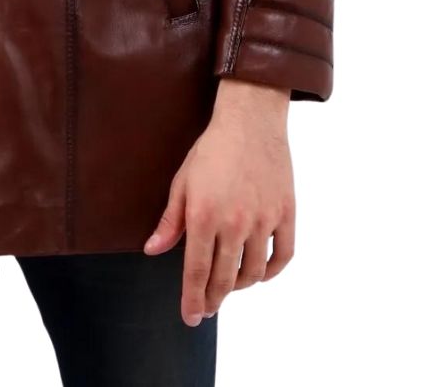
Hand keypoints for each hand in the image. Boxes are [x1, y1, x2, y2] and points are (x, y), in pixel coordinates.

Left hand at [143, 78, 294, 326]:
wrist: (250, 121)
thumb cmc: (211, 150)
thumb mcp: (182, 182)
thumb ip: (170, 221)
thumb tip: (152, 251)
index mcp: (204, 216)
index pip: (196, 272)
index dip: (192, 299)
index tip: (190, 317)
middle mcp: (234, 223)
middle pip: (224, 279)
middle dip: (213, 299)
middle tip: (206, 309)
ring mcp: (263, 220)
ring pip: (253, 272)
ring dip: (239, 286)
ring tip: (228, 285)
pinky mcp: (286, 214)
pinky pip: (282, 256)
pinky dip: (270, 272)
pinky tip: (258, 273)